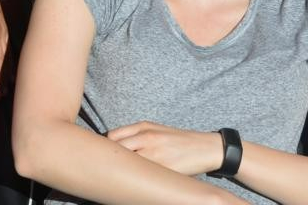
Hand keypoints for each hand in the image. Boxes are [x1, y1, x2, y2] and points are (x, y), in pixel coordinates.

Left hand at [107, 121, 223, 176]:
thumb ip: (135, 134)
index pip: (113, 136)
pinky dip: (136, 178)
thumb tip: (113, 145)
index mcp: (143, 127)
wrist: (204, 148)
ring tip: (121, 176)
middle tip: (108, 168)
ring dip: (122, 170)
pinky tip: (136, 181)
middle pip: (116, 150)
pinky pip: (143, 175)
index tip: (103, 154)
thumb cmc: (177, 140)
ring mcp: (154, 154)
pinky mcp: (163, 168)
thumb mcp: (155, 129)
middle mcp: (147, 138)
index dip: (106, 147)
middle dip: (111, 159)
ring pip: (128, 163)